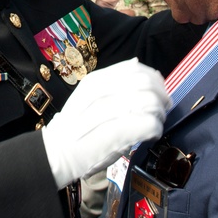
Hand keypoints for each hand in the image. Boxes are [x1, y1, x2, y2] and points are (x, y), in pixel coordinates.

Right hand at [41, 59, 169, 187]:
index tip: (157, 93)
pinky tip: (150, 135)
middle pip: (145, 83)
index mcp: (95, 81)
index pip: (135, 69)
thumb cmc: (77, 129)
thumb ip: (112, 82)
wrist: (56, 154)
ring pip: (149, 101)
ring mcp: (105, 113)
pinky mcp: (113, 135)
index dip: (153, 80)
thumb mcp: (88, 97)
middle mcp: (99, 92)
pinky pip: (148, 124)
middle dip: (161, 96)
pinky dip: (156, 129)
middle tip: (161, 109)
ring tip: (154, 123)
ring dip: (159, 114)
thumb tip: (136, 63)